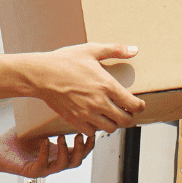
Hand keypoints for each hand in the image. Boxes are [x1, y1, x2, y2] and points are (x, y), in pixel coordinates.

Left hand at [0, 130, 94, 177]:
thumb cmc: (15, 141)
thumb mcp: (38, 128)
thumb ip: (51, 121)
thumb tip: (62, 101)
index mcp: (57, 154)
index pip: (79, 153)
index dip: (88, 144)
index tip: (91, 132)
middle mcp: (53, 162)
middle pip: (76, 161)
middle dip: (82, 149)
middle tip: (81, 136)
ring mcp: (43, 169)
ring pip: (63, 165)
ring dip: (65, 151)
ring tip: (62, 137)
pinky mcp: (31, 171)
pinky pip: (43, 164)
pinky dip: (45, 153)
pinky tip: (44, 142)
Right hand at [27, 43, 145, 133]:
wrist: (41, 75)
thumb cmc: (65, 61)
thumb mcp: (92, 50)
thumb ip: (115, 50)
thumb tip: (134, 50)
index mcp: (107, 86)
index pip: (134, 104)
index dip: (140, 106)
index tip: (139, 104)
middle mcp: (99, 103)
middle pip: (125, 120)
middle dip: (129, 116)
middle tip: (126, 110)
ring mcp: (87, 114)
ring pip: (110, 128)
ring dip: (113, 123)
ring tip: (110, 114)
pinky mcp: (74, 120)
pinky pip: (92, 132)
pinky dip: (96, 128)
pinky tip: (94, 118)